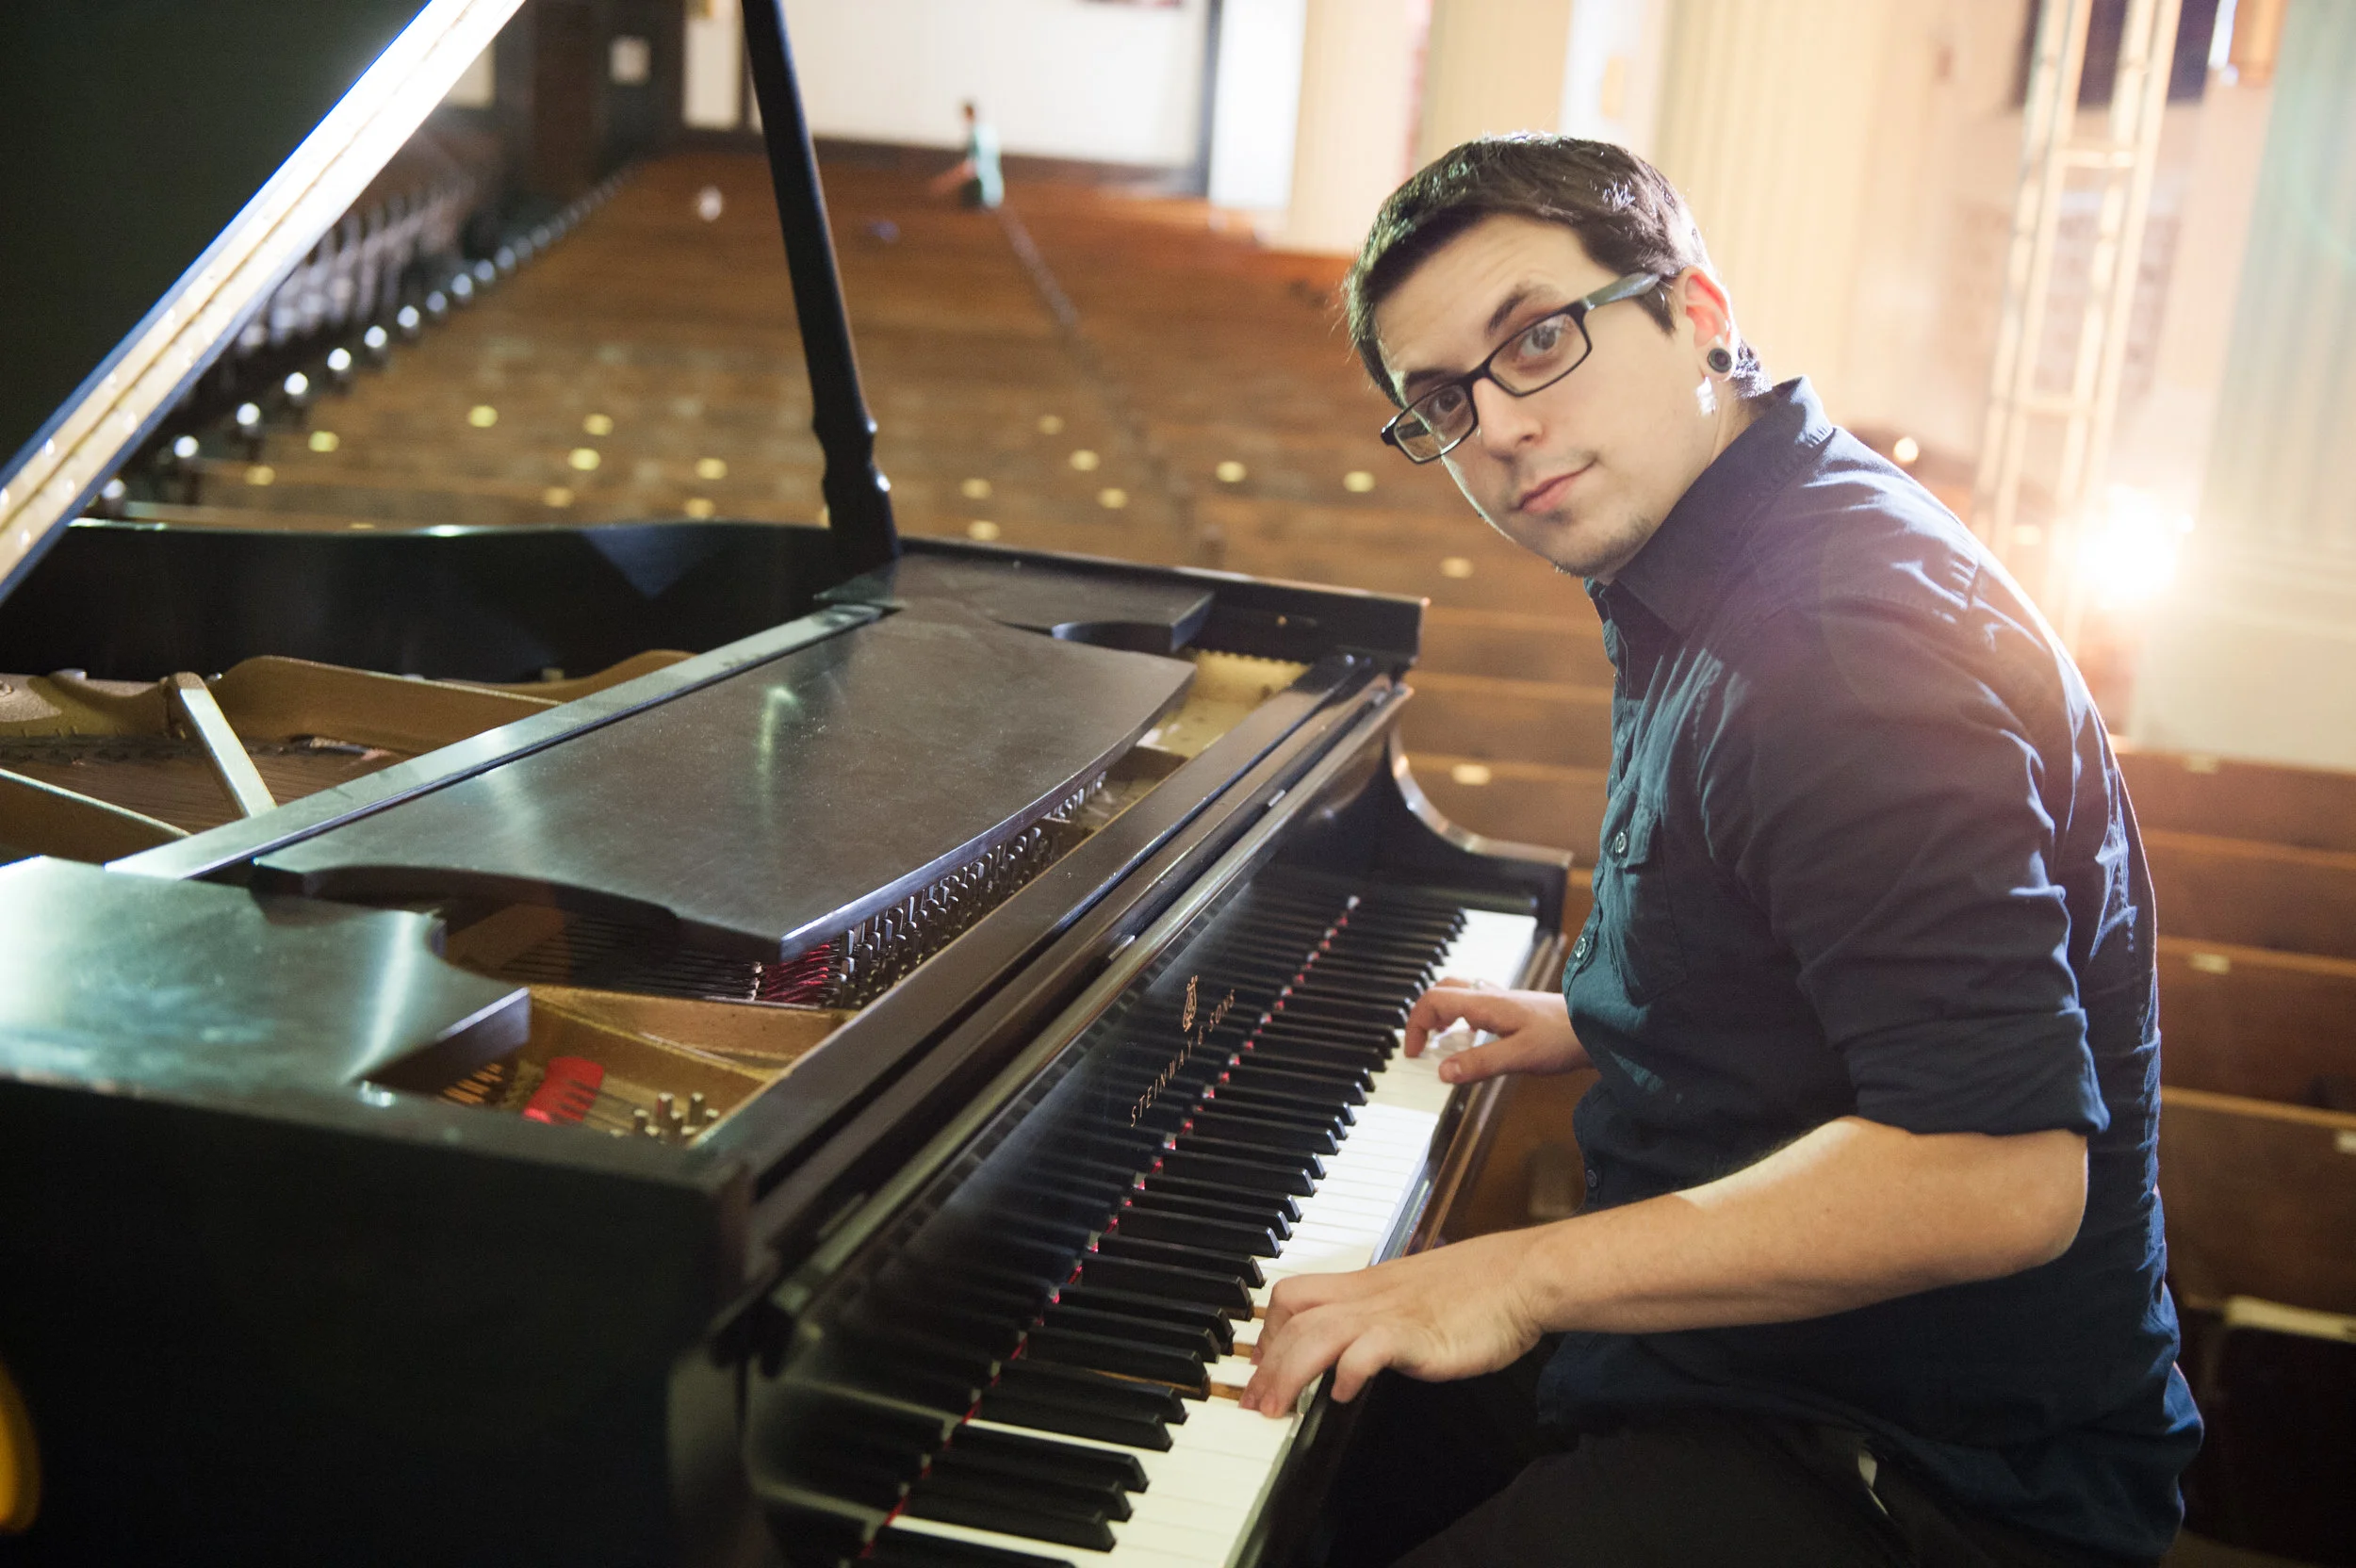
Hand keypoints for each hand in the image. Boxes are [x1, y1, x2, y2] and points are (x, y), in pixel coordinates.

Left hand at [1237, 1230, 1545, 1414]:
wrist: (1523, 1275)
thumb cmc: (1477, 1289)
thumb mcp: (1413, 1296)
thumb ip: (1381, 1316)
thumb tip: (1356, 1346)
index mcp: (1365, 1285)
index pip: (1294, 1296)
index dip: (1268, 1332)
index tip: (1260, 1367)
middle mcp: (1369, 1296)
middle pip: (1294, 1316)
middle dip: (1265, 1362)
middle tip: (1254, 1403)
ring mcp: (1392, 1314)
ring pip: (1318, 1332)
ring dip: (1288, 1372)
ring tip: (1276, 1409)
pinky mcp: (1419, 1335)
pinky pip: (1370, 1348)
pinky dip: (1348, 1370)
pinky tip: (1343, 1394)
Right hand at [1403, 981, 1586, 1084]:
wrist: (1600, 1025)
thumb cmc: (1565, 1037)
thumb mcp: (1520, 1056)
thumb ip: (1480, 1063)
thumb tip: (1443, 1071)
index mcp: (1485, 1004)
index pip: (1433, 1001)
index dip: (1416, 1025)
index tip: (1414, 1053)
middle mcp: (1491, 997)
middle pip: (1443, 990)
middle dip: (1424, 1014)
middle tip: (1421, 1042)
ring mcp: (1504, 1001)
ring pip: (1460, 995)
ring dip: (1443, 1013)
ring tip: (1441, 1040)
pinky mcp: (1516, 1010)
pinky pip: (1478, 1005)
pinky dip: (1464, 1018)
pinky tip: (1475, 1038)